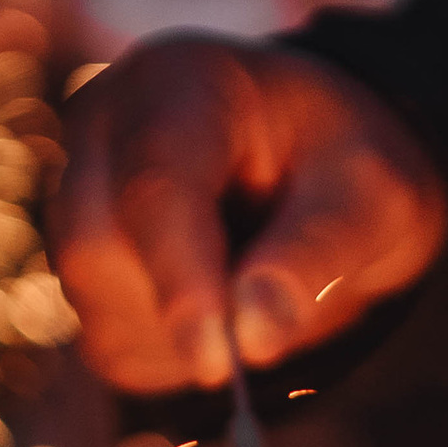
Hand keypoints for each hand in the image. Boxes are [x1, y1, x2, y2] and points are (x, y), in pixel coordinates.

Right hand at [50, 36, 447, 395]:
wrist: (313, 166)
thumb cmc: (342, 166)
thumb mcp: (372, 196)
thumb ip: (317, 253)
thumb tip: (251, 337)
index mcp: (179, 82)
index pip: (154, 188)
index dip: (180, 282)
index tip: (217, 364)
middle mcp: (104, 129)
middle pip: (96, 248)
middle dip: (181, 313)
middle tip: (266, 338)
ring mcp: (75, 193)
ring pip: (97, 305)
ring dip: (181, 337)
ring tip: (255, 288)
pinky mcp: (79, 263)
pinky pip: (108, 342)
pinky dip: (171, 355)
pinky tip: (220, 310)